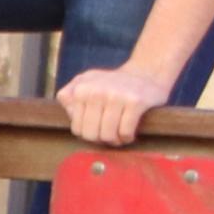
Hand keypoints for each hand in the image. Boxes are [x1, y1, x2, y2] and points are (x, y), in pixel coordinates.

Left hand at [57, 60, 181, 147]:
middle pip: (91, 135)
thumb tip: (69, 112)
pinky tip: (129, 132)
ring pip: (108, 136)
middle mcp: (96, 91)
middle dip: (101, 139)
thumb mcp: (84, 82)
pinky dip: (127, 138)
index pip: (77, 129)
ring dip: (115, 140)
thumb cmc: (112, 84)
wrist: (146, 73)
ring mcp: (116, 96)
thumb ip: (68, 96)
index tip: (97, 127)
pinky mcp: (135, 102)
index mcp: (81, 88)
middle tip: (109, 133)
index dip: (88, 133)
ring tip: (118, 134)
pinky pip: (125, 132)